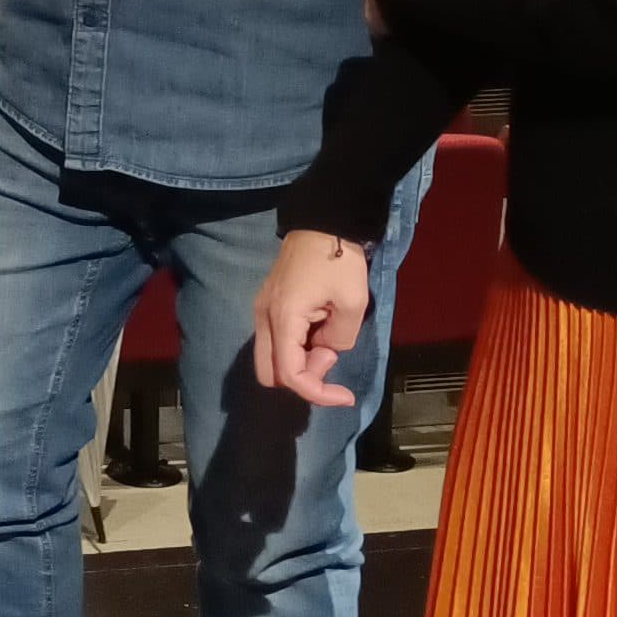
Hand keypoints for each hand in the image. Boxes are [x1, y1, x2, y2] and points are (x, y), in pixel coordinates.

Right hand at [251, 230, 370, 408]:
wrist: (322, 222)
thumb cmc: (339, 261)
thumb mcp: (353, 304)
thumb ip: (341, 339)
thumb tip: (327, 349)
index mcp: (283, 319)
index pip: (291, 375)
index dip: (318, 393)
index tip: (345, 394)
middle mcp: (264, 318)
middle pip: (271, 374)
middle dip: (303, 376)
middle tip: (329, 354)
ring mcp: (263, 311)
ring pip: (273, 358)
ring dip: (301, 359)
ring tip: (329, 333)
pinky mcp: (269, 305)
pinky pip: (278, 341)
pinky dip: (298, 346)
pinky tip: (319, 326)